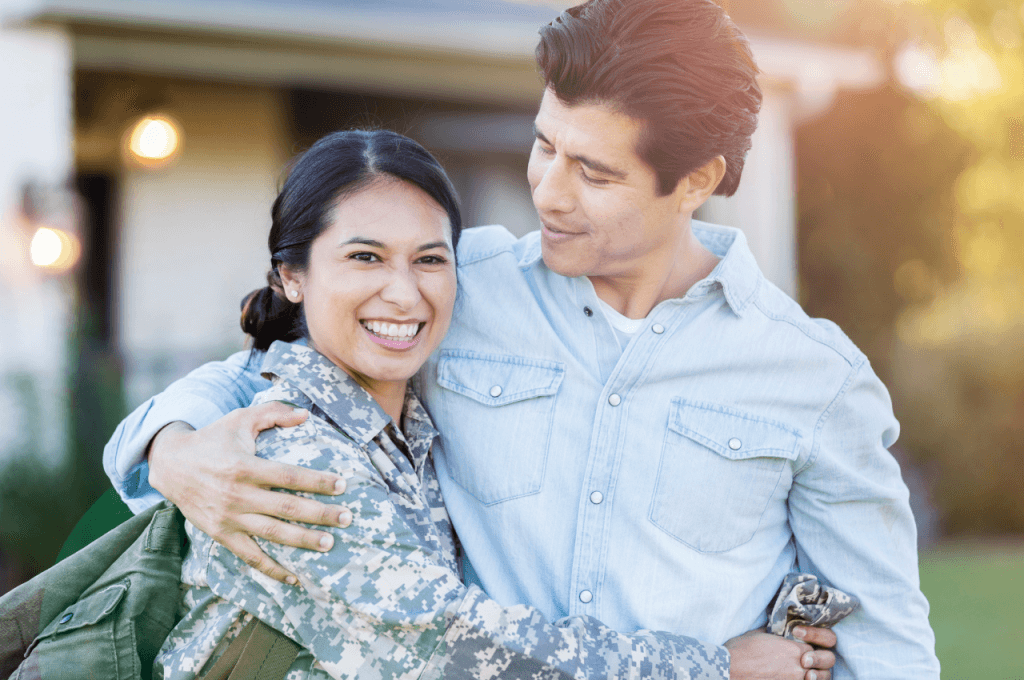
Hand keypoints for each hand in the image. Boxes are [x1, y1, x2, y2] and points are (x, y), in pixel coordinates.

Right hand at [148, 402, 350, 583]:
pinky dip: (271, 570)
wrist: (170, 465)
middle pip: (286, 507)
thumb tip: (306, 414)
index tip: (342, 485)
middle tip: (348, 518)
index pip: (289, 476)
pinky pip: (249, 556)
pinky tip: (294, 578)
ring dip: (303, 541)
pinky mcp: (221, 534)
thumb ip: (273, 412)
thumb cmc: (212, 439)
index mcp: (244, 466)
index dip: (317, 481)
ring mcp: (229, 518)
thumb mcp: (240, 419)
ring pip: (272, 534)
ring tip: (330, 544)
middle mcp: (237, 494)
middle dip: (320, 514)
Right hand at [724, 627, 836, 679]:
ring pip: (820, 678)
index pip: (816, 646)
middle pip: (828, 662)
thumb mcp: (759, 633)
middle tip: (810, 663)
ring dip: (816, 676)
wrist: (730, 669)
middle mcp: (799, 666)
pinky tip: (795, 677)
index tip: (801, 649)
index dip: (811, 646)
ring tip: (805, 674)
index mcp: (794, 648)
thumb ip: (775, 633)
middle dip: (822, 662)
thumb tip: (778, 631)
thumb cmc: (740, 650)